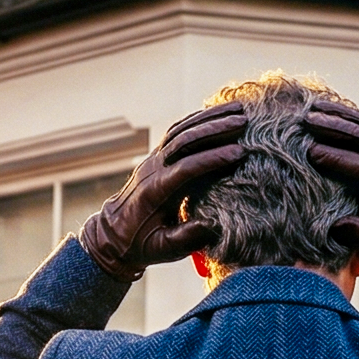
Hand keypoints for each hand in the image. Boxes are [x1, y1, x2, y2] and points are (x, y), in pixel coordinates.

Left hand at [77, 101, 250, 278]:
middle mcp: (153, 169)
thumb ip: (188, 238)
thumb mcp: (165, 249)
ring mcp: (153, 159)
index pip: (186, 168)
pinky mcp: (157, 155)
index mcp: (155, 192)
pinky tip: (219, 112)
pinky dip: (199, 119)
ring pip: (181, 130)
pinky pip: (178, 131)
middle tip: (244, 122)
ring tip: (238, 109)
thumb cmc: (144, 245)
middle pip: (184, 141)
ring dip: (209, 118)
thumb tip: (213, 223)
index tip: (240, 152)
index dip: (213, 158)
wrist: (115, 235)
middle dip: (215, 129)